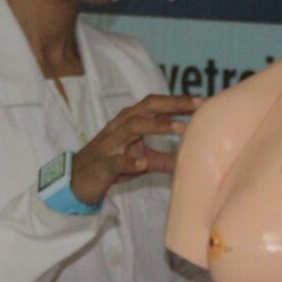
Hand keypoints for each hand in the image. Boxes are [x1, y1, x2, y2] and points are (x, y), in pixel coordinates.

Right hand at [69, 95, 199, 205]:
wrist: (77, 180)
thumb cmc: (112, 165)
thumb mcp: (142, 161)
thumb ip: (164, 158)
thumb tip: (191, 160)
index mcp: (131, 122)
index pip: (156, 105)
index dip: (179, 101)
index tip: (203, 101)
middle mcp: (121, 126)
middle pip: (147, 107)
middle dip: (173, 104)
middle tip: (198, 105)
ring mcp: (111, 144)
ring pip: (133, 127)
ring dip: (157, 126)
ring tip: (181, 129)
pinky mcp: (103, 165)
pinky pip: (115, 161)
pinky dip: (129, 162)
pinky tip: (143, 164)